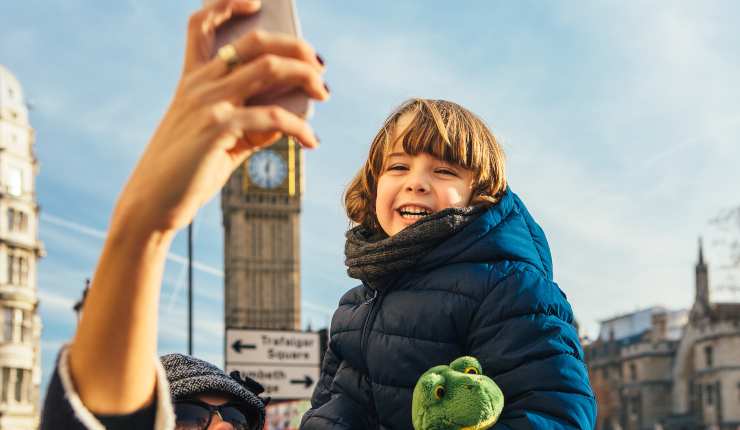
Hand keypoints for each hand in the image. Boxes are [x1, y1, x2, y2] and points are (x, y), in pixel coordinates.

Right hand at [114, 0, 326, 233]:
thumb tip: (292, 113)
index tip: (257, 3)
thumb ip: (252, 121)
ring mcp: (207, 102)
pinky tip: (310, 142)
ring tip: (324, 93)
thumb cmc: (188, 170)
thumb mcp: (220, 138)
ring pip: (269, 68)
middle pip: (255, 42)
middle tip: (319, 66)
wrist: (155, 203)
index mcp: (193, 80)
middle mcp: (198, 84)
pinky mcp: (218, 127)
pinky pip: (273, 116)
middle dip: (295, 47)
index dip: (226, 4)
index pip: (201, 24)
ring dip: (305, 77)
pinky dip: (300, 127)